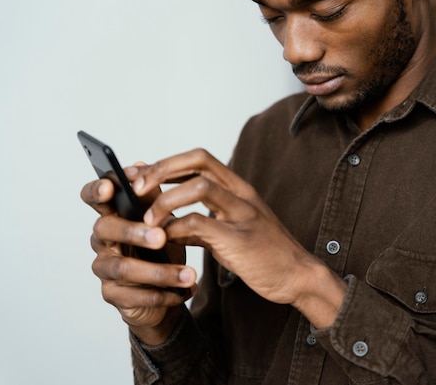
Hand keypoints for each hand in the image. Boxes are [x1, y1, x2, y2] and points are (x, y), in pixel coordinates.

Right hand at [80, 173, 197, 343]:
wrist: (166, 291)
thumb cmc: (162, 249)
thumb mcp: (163, 219)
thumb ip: (153, 197)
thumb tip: (141, 165)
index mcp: (113, 215)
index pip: (95, 197)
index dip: (97, 190)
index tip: (111, 187)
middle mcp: (102, 240)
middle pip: (107, 230)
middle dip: (135, 232)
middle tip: (161, 237)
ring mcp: (104, 268)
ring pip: (124, 268)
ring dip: (159, 271)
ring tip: (189, 274)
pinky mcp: (112, 295)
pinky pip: (134, 297)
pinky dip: (162, 294)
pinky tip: (183, 293)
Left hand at [131, 149, 346, 327]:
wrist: (298, 276)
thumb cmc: (265, 254)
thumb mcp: (230, 231)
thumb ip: (202, 221)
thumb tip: (166, 222)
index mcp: (239, 189)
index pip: (200, 158)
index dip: (168, 163)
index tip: (143, 176)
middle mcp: (241, 194)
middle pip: (198, 161)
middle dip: (162, 169)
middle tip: (137, 188)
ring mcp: (243, 214)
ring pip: (198, 186)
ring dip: (165, 200)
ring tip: (146, 220)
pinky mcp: (239, 239)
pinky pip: (200, 223)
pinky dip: (175, 228)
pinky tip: (165, 239)